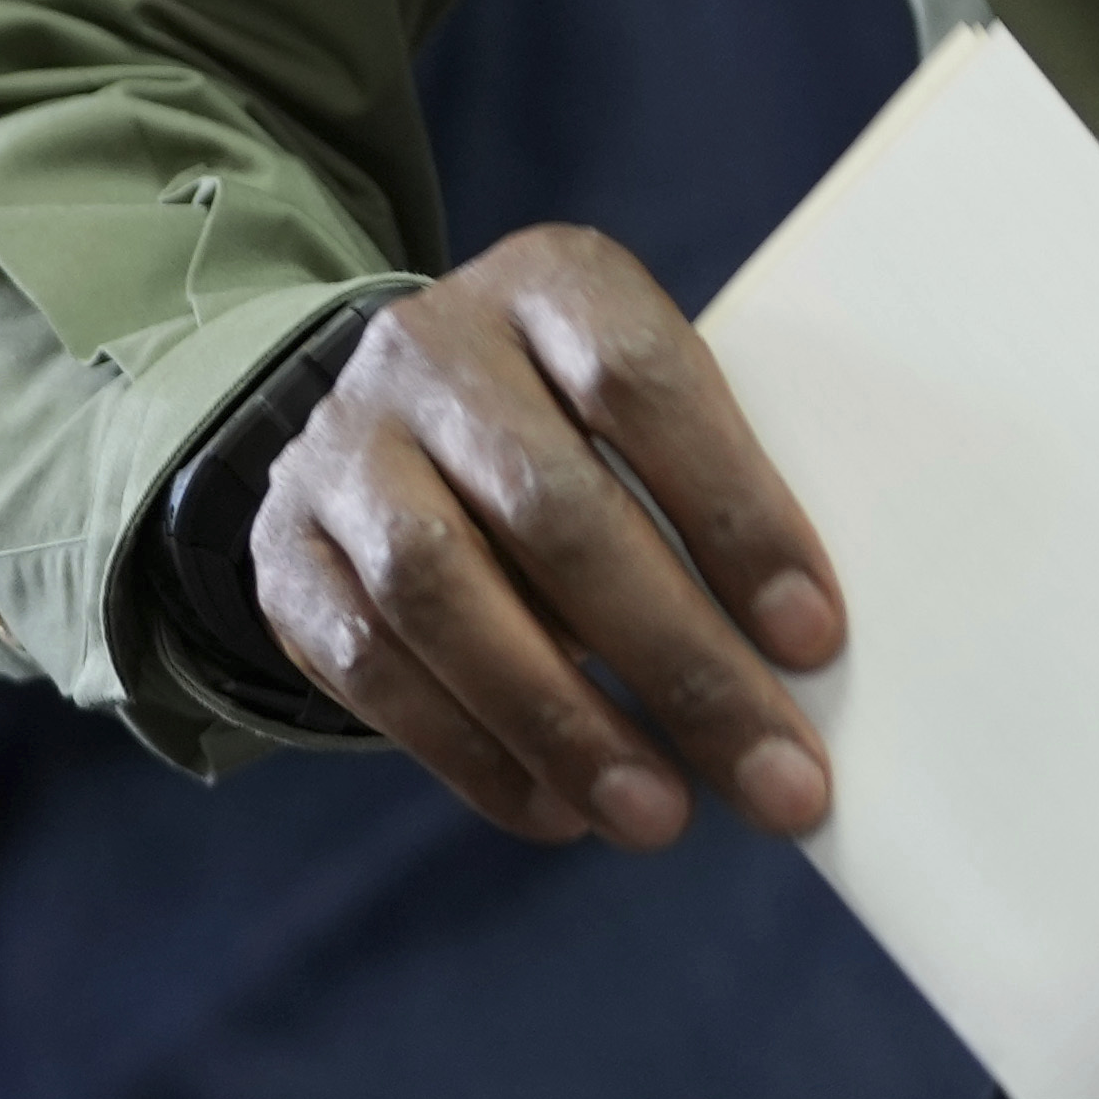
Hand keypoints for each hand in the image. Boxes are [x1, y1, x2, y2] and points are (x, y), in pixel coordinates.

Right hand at [245, 227, 844, 853]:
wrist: (393, 417)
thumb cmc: (580, 430)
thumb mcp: (641, 410)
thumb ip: (707, 496)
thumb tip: (795, 661)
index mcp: (551, 282)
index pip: (643, 382)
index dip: (734, 512)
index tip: (813, 639)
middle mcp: (432, 346)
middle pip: (553, 509)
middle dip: (677, 661)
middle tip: (775, 779)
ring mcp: (343, 444)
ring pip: (442, 592)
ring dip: (564, 723)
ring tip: (660, 816)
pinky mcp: (285, 549)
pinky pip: (371, 664)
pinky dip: (473, 751)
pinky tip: (560, 810)